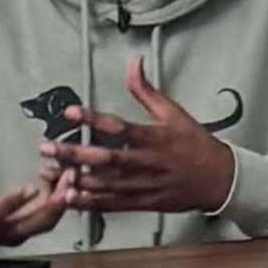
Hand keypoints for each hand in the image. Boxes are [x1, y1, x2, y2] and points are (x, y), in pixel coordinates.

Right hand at [0, 107, 68, 249]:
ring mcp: (8, 233)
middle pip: (29, 223)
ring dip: (59, 204)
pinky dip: (55, 208)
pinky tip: (63, 187)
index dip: (14, 202)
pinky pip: (42, 224)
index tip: (32, 188)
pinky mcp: (17, 233)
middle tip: (69, 180)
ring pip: (40, 225)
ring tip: (71, 179)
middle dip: (53, 204)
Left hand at [45, 65, 237, 219]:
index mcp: (156, 138)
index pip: (120, 127)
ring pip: (106, 185)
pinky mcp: (145, 202)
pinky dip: (91, 202)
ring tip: (51, 172)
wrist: (220, 180)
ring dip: (76, 179)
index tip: (69, 112)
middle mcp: (149, 163)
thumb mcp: (174, 113)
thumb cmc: (196, 144)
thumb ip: (147, 91)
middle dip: (74, 154)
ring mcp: (146, 185)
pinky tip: (70, 197)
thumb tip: (133, 63)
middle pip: (106, 159)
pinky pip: (114, 204)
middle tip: (47, 148)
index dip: (93, 119)